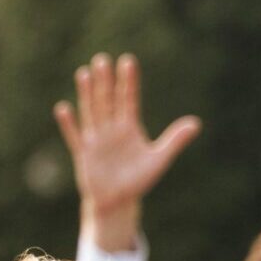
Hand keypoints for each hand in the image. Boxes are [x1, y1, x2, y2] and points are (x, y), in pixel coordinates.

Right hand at [54, 52, 198, 254]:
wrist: (118, 201)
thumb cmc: (138, 180)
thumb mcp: (159, 159)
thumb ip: (175, 140)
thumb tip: (197, 123)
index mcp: (130, 127)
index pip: (129, 99)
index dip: (128, 82)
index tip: (128, 61)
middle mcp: (111, 129)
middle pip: (107, 100)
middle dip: (105, 81)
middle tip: (102, 59)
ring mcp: (96, 140)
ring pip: (91, 112)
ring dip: (86, 94)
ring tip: (83, 73)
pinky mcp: (84, 154)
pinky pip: (74, 136)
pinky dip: (69, 124)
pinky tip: (63, 108)